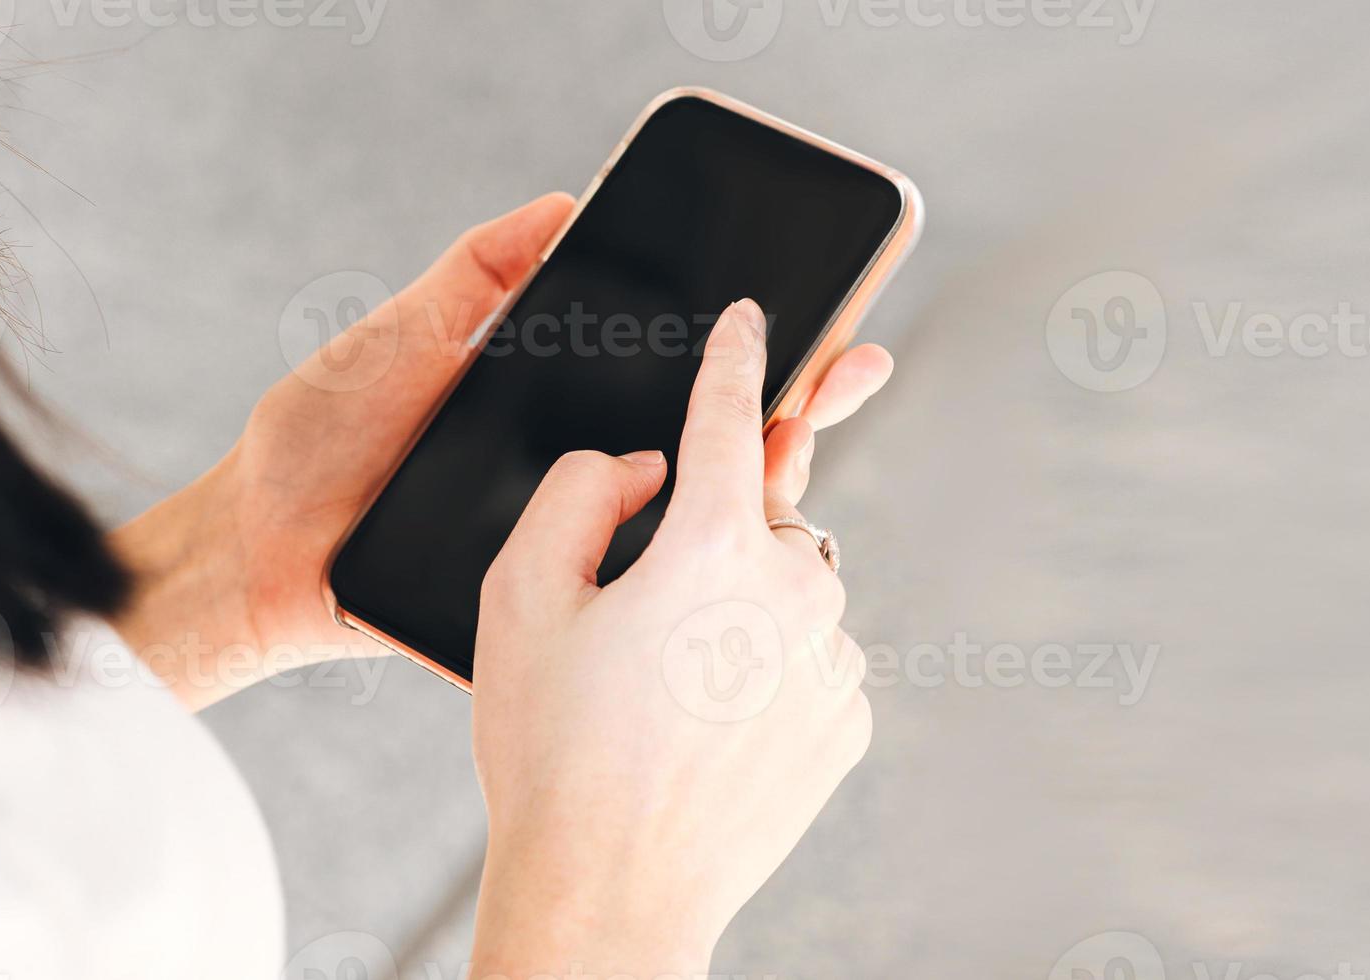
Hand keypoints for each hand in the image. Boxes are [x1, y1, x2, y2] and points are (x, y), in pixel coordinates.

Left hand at [110, 195, 894, 708]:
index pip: (678, 378)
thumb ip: (477, 276)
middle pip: (715, 453)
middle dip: (794, 416)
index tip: (824, 324)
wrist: (254, 558)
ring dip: (755, 507)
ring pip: (690, 538)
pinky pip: (624, 614)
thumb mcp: (397, 339)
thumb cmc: (316, 446)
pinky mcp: (546, 621)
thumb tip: (563, 205)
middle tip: (843, 378)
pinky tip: (723, 561)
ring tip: (797, 456)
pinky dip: (684, 598)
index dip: (756, 358)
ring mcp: (573, 555)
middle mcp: (582, 480)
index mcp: (559, 407)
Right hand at [466, 299, 872, 976]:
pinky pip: (808, 662)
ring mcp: (833, 659)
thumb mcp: (521, 599)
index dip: (736, 357)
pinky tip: (701, 727)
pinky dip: (765, 673)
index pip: (730, 414)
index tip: (755, 321)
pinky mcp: (848, 719)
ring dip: (737, 610)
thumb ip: (579, 494)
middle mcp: (794, 589)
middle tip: (639, 615)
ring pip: (786, 592)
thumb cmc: (552, 751)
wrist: (609, 892)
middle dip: (706, 537)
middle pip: (755, 516)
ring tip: (661, 693)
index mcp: (714, 542)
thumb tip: (642, 468)